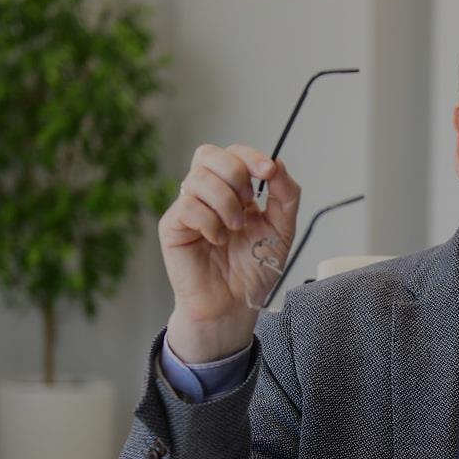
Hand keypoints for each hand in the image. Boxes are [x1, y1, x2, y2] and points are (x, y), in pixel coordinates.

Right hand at [158, 143, 299, 362]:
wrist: (235, 304)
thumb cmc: (254, 270)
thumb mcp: (282, 229)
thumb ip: (286, 195)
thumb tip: (278, 163)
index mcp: (234, 191)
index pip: (234, 154)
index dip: (251, 156)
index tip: (268, 172)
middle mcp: (208, 195)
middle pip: (209, 154)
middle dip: (235, 173)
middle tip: (248, 201)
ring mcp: (188, 208)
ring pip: (199, 178)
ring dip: (225, 202)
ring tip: (234, 228)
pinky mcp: (173, 226)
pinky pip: (187, 206)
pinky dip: (209, 221)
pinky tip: (216, 240)